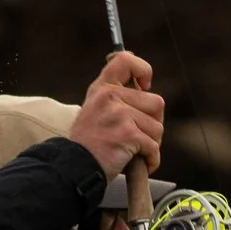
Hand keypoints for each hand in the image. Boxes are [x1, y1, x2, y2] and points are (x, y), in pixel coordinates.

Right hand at [68, 49, 164, 182]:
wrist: (73, 168)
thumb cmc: (87, 145)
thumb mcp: (95, 111)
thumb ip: (116, 97)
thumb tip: (145, 85)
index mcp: (102, 88)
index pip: (126, 61)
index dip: (143, 70)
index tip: (145, 86)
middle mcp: (109, 96)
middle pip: (156, 102)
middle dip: (153, 123)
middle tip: (137, 137)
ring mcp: (119, 114)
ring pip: (157, 127)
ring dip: (151, 144)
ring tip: (132, 152)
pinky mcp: (128, 133)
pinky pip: (153, 147)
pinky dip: (150, 160)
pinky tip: (137, 164)